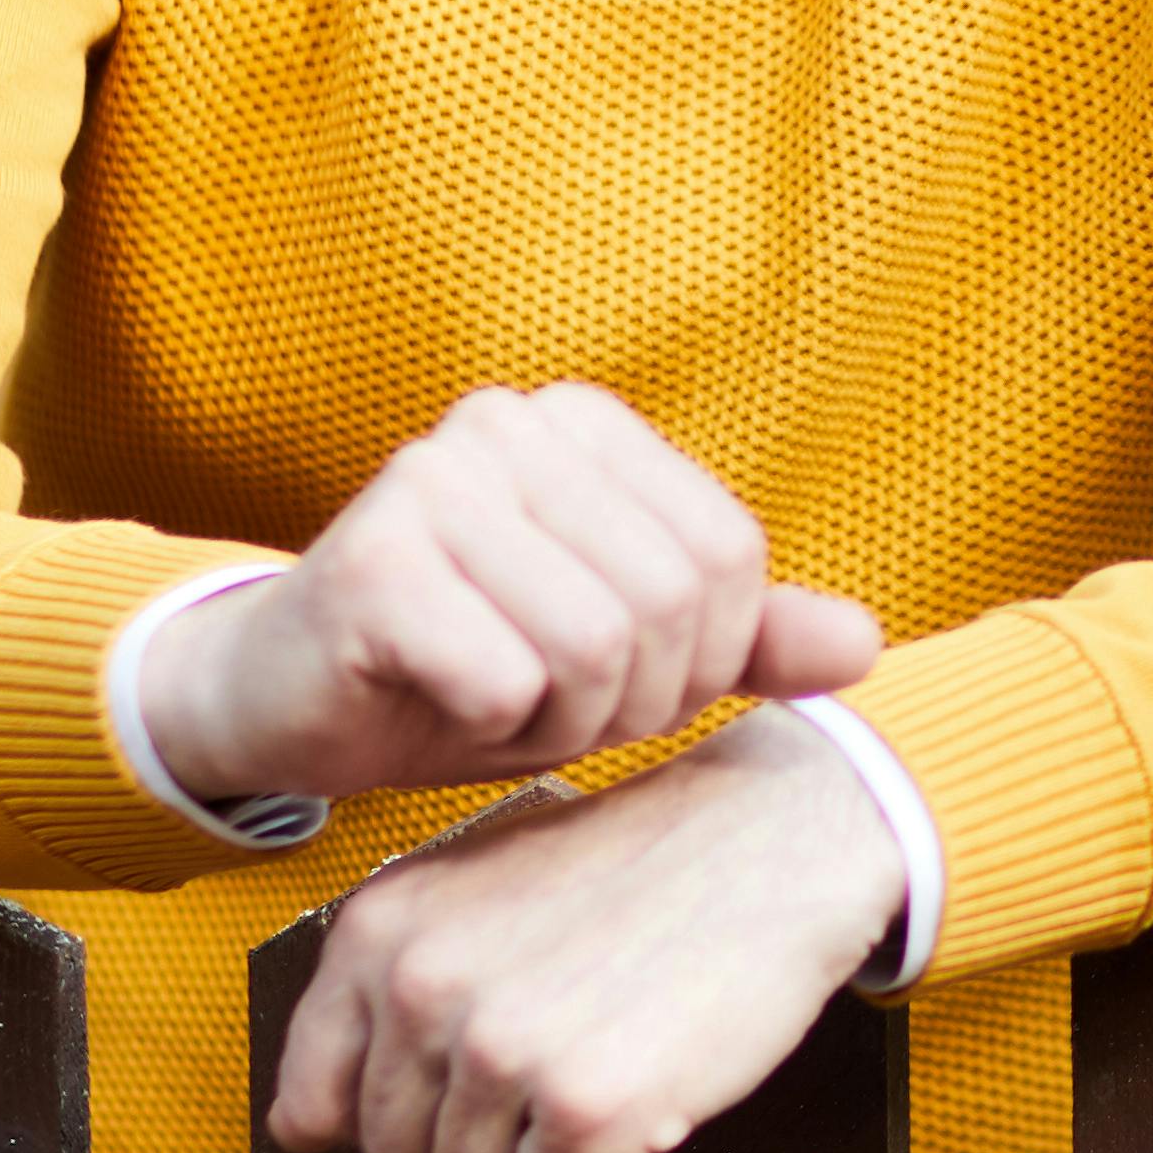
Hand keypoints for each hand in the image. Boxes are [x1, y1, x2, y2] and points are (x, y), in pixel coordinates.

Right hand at [138, 380, 884, 805]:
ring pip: (592, 648)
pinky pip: (505, 682)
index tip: (620, 683)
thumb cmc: (461, 670)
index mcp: (582, 423)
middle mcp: (506, 425)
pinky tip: (438, 703)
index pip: (727, 558)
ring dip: (558, 722)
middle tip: (549, 709)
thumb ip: (740, 642)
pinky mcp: (370, 561)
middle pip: (665, 605)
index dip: (698, 660)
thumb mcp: (621, 656)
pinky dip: (491, 728)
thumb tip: (867, 647)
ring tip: (496, 704)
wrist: (285, 702)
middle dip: (627, 702)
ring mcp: (431, 481)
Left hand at [267, 718, 906, 1152]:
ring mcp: (501, 1052)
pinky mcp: (585, 1110)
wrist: (775, 838)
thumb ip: (384, 990)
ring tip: (595, 1068)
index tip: (447, 1086)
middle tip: (551, 1060)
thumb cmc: (633, 868)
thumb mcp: (475, 890)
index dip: (388, 1112)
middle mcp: (423, 989)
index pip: (310, 1105)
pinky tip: (630, 1105)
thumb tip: (301, 1128)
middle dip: (471, 1134)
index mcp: (380, 931)